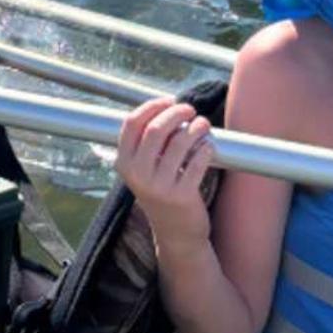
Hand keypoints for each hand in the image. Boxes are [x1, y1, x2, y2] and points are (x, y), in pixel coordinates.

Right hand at [115, 97, 216, 252]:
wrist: (175, 232)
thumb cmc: (162, 191)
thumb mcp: (144, 169)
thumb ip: (149, 142)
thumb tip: (169, 108)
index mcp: (124, 163)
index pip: (132, 123)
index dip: (152, 106)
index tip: (169, 100)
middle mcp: (137, 174)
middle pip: (156, 129)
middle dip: (176, 113)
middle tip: (190, 110)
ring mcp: (158, 186)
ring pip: (179, 142)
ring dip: (195, 128)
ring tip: (203, 125)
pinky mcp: (181, 196)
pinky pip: (197, 161)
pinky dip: (206, 149)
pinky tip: (209, 146)